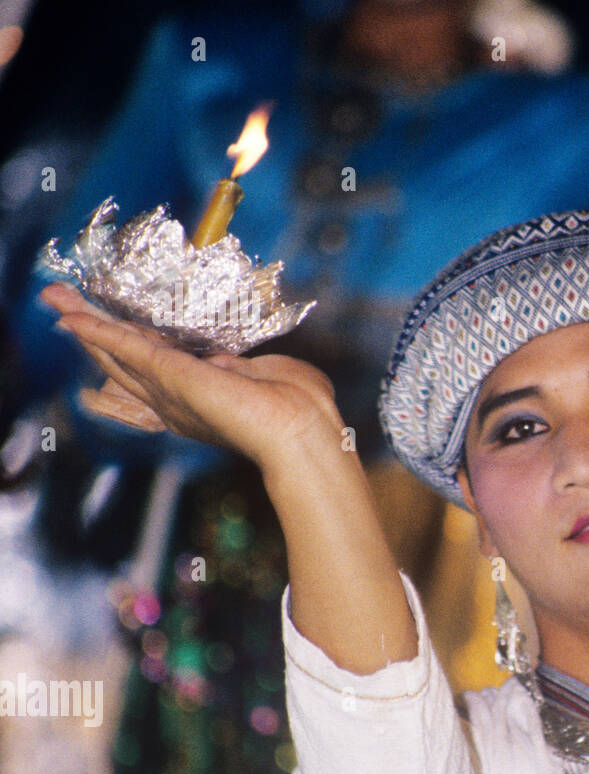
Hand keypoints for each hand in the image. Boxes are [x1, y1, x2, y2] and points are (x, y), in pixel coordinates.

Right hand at [42, 283, 341, 471]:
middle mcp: (176, 399)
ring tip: (55, 297)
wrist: (301, 429)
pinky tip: (70, 314)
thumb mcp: (270, 378)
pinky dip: (96, 329)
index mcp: (200, 398)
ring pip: (115, 351)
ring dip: (84, 323)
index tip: (115, 326)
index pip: (157, 367)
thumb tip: (223, 361)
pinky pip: (124, 346)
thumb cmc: (301, 409)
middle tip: (62, 304)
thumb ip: (243, 369)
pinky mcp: (169, 374)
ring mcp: (169, 390)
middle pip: (123, 360)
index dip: (131, 347)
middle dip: (93, 332)